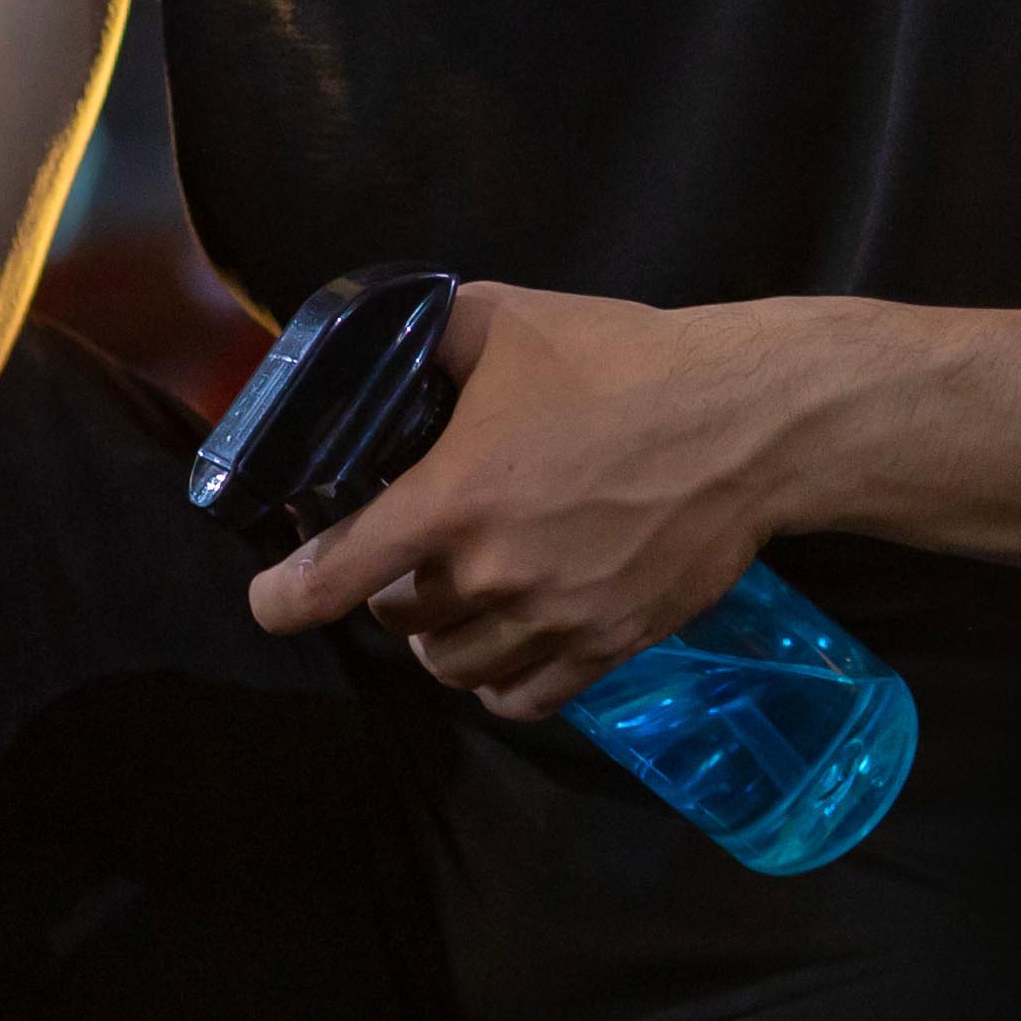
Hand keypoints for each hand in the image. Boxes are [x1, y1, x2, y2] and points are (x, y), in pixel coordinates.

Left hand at [241, 279, 839, 715]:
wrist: (750, 423)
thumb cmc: (625, 361)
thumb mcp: (504, 320)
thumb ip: (420, 336)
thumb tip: (363, 343)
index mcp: (453, 498)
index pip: (333, 578)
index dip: (282, 597)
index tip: (271, 598)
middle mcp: (494, 574)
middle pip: (397, 621)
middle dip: (388, 589)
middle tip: (412, 549)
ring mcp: (555, 619)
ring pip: (455, 668)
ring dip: (441, 639)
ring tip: (457, 595)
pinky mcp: (610, 646)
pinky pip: (524, 700)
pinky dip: (500, 680)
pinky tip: (506, 638)